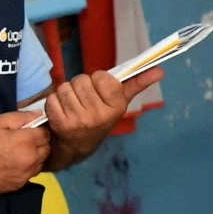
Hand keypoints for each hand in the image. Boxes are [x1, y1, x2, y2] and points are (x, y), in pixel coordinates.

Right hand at [0, 111, 50, 192]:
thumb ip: (21, 117)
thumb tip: (39, 114)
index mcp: (25, 141)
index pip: (46, 133)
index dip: (39, 129)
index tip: (30, 129)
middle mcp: (30, 159)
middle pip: (47, 148)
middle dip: (39, 142)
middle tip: (23, 140)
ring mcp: (25, 174)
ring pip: (41, 162)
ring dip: (35, 156)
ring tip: (18, 151)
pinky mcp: (19, 185)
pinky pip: (31, 174)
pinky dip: (27, 168)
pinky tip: (13, 163)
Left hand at [43, 66, 161, 140]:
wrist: (79, 144)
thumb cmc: (102, 115)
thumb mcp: (121, 101)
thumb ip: (138, 82)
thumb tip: (160, 70)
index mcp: (116, 107)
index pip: (103, 77)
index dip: (99, 79)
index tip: (100, 89)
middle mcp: (98, 115)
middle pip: (81, 80)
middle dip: (81, 85)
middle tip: (85, 98)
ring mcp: (78, 120)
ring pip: (65, 87)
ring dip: (67, 93)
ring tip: (73, 104)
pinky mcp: (60, 123)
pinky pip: (52, 98)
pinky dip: (55, 102)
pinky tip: (62, 111)